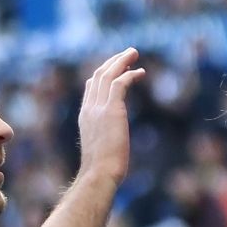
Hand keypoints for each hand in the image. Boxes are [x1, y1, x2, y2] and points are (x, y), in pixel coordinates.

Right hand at [75, 47, 144, 184]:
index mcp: (85, 116)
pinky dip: (130, 74)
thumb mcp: (101, 148)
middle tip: (127, 54)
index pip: (91, 87)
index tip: (115, 68)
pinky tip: (141, 72)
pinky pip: (120, 83)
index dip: (102, 74)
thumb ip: (105, 138)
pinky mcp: (112, 110)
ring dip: (122, 61)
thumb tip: (113, 145)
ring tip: (134, 53)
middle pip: (98, 76)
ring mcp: (99, 108)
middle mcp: (89, 108)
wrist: (99, 173)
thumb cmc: (102, 169)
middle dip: (113, 62)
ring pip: (108, 75)